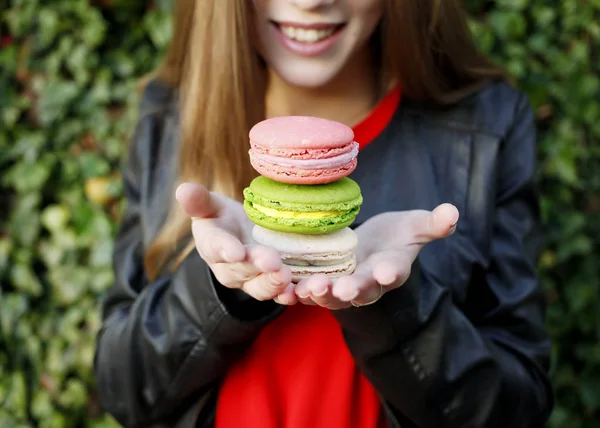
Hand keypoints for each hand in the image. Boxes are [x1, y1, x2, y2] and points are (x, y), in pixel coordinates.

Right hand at [176, 183, 291, 300]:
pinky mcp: (270, 286)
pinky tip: (297, 293)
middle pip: (242, 269)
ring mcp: (250, 281)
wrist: (240, 236)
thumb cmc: (223, 218)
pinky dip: (287, 296)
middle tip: (272, 260)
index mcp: (212, 246)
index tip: (236, 251)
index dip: (225, 250)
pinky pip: (278, 294)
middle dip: (256, 266)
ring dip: (273, 283)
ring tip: (286, 276)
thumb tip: (182, 189)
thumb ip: (198, 200)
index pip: (216, 248)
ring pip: (259, 287)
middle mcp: (229, 269)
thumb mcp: (210, 206)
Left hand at [275, 204, 458, 308]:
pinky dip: (298, 293)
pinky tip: (285, 290)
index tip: (387, 272)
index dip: (391, 272)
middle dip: (353, 290)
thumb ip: (433, 223)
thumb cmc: (396, 235)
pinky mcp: (322, 282)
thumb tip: (453, 212)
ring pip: (332, 296)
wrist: (372, 246)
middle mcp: (368, 283)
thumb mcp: (415, 226)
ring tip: (310, 288)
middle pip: (361, 290)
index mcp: (392, 269)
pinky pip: (309, 291)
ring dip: (321, 293)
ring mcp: (343, 286)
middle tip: (344, 289)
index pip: (394, 272)